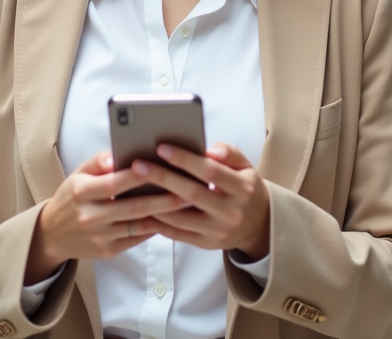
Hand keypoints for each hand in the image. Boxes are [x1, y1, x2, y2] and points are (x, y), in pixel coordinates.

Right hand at [26, 151, 187, 283]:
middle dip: (164, 198)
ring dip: (165, 214)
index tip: (163, 165)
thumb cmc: (72, 197)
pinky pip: (137, 238)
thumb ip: (98, 162)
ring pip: (140, 224)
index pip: (116, 182)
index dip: (140, 175)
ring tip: (186, 203)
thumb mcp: (78, 174)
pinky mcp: (108, 251)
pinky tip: (170, 217)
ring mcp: (100, 236)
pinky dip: (154, 227)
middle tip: (188, 190)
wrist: (53, 234)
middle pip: (134, 206)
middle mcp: (90, 216)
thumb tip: (117, 155)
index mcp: (82, 192)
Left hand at [136, 143, 270, 258]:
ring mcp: (218, 231)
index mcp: (242, 188)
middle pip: (192, 194)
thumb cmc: (244, 187)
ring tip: (134, 186)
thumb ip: (228, 153)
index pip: (211, 171)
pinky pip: (177, 234)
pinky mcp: (206, 244)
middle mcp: (231, 212)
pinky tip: (141, 207)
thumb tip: (208, 150)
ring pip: (180, 217)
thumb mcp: (245, 166)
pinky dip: (158, 221)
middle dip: (163, 178)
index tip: (161, 147)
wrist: (257, 224)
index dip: (185, 159)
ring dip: (154, 202)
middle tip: (138, 165)